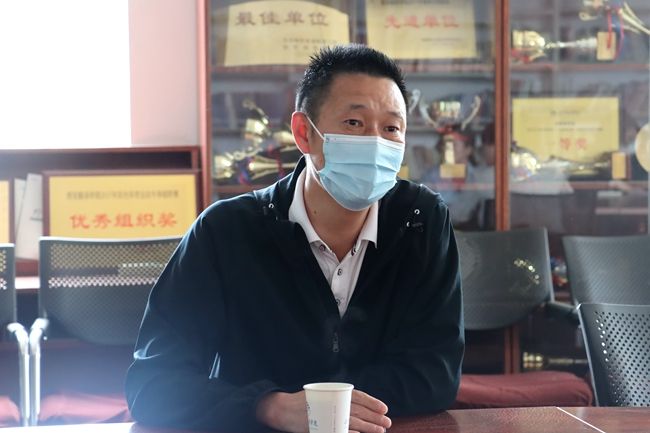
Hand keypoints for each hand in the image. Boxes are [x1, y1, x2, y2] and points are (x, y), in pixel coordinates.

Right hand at [255, 390, 390, 432]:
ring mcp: (326, 413)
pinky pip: (340, 430)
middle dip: (374, 416)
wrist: (282, 410)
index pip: (357, 395)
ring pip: (353, 420)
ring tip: (380, 430)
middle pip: (358, 409)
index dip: (372, 402)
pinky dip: (351, 432)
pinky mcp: (321, 426)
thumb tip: (359, 407)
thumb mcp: (322, 395)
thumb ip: (338, 399)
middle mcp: (331, 400)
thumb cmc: (304, 403)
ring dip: (368, 426)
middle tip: (387, 422)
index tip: (384, 409)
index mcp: (333, 391)